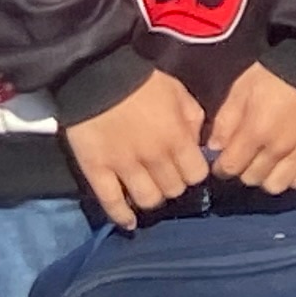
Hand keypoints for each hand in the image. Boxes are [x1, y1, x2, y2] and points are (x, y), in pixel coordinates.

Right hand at [65, 72, 206, 231]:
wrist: (96, 73)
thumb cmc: (143, 80)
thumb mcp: (180, 93)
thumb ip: (193, 121)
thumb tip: (199, 145)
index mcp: (177, 139)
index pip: (196, 175)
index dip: (194, 172)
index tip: (187, 167)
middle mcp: (154, 159)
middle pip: (174, 190)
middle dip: (174, 184)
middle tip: (166, 176)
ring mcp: (124, 167)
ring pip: (148, 200)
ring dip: (151, 197)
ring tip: (148, 189)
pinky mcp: (97, 170)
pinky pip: (111, 202)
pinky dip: (121, 216)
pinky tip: (129, 223)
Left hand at [209, 63, 295, 195]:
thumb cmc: (276, 73)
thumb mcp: (242, 88)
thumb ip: (225, 120)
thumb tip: (215, 148)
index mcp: (255, 132)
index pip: (230, 168)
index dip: (222, 167)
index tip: (224, 160)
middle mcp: (277, 149)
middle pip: (251, 179)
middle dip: (244, 171)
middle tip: (247, 158)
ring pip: (277, 185)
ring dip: (268, 178)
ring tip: (268, 165)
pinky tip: (291, 167)